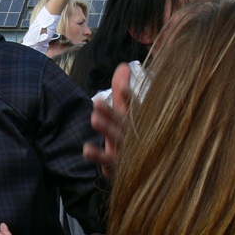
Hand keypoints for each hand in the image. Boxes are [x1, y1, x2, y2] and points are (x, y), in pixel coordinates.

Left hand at [83, 62, 130, 177]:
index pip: (136, 107)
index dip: (130, 99)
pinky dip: (98, 156)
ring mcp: (130, 151)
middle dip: (111, 113)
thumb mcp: (126, 111)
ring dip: (106, 129)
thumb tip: (123, 66)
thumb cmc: (132, 134)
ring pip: (118, 139)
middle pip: (124, 123)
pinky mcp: (121, 165)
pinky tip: (86, 149)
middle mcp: (136, 135)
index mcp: (139, 120)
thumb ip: (121, 90)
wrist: (147, 168)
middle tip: (97, 102)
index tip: (124, 90)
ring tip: (93, 119)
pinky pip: (109, 162)